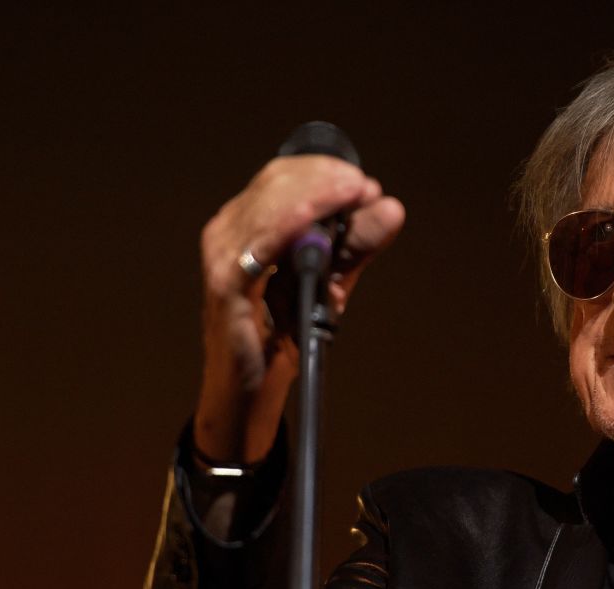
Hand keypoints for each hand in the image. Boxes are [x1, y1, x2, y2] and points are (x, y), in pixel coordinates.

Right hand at [195, 155, 404, 461]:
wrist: (251, 390)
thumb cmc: (281, 334)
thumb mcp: (329, 281)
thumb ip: (356, 244)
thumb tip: (391, 208)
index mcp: (248, 225)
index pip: (284, 177)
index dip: (325, 173)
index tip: (365, 185)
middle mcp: (229, 232)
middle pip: (277, 182)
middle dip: (327, 180)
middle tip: (365, 189)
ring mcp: (222, 254)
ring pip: (270, 204)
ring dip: (317, 194)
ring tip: (355, 193)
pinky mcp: (225, 283)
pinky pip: (259, 243)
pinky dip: (289, 223)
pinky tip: (316, 216)